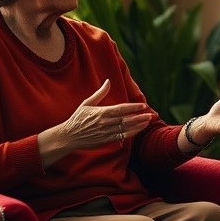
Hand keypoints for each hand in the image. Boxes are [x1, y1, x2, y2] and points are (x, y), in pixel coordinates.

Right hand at [38, 80, 155, 165]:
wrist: (69, 136)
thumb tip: (108, 81)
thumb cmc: (78, 118)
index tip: (143, 106)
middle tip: (150, 114)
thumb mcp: (87, 103)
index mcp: (101, 112)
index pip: (121, 109)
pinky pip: (122, 137)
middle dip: (139, 117)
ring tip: (148, 121)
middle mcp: (105, 122)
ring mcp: (106, 132)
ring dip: (138, 125)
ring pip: (126, 128)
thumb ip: (100, 93)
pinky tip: (139, 130)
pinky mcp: (106, 140)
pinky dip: (131, 133)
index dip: (133, 108)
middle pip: (126, 119)